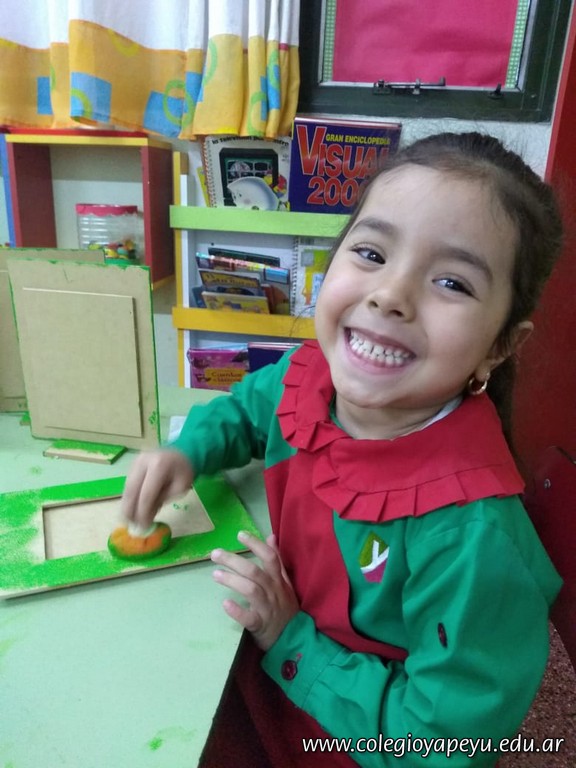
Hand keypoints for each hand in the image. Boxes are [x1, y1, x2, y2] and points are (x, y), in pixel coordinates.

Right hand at [121, 448, 193, 529]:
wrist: (182, 451)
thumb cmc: (184, 471)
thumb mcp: (180, 488)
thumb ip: (163, 500)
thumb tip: (146, 516)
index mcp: (158, 466)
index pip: (146, 494)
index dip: (143, 512)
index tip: (142, 526)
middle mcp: (143, 462)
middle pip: (132, 490)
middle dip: (130, 510)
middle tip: (130, 525)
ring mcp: (136, 462)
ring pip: (127, 487)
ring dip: (127, 505)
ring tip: (129, 520)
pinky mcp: (133, 464)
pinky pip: (128, 483)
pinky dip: (129, 497)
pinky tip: (131, 508)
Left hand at [211, 532, 298, 650]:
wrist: (294, 639)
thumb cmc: (285, 607)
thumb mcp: (285, 582)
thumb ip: (277, 560)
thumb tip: (271, 536)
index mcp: (278, 580)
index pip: (270, 557)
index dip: (256, 544)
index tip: (240, 534)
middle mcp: (273, 591)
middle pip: (255, 572)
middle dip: (234, 561)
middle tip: (215, 554)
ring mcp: (267, 608)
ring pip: (251, 590)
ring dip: (232, 581)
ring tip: (215, 574)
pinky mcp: (260, 625)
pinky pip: (249, 618)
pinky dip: (237, 611)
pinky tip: (225, 603)